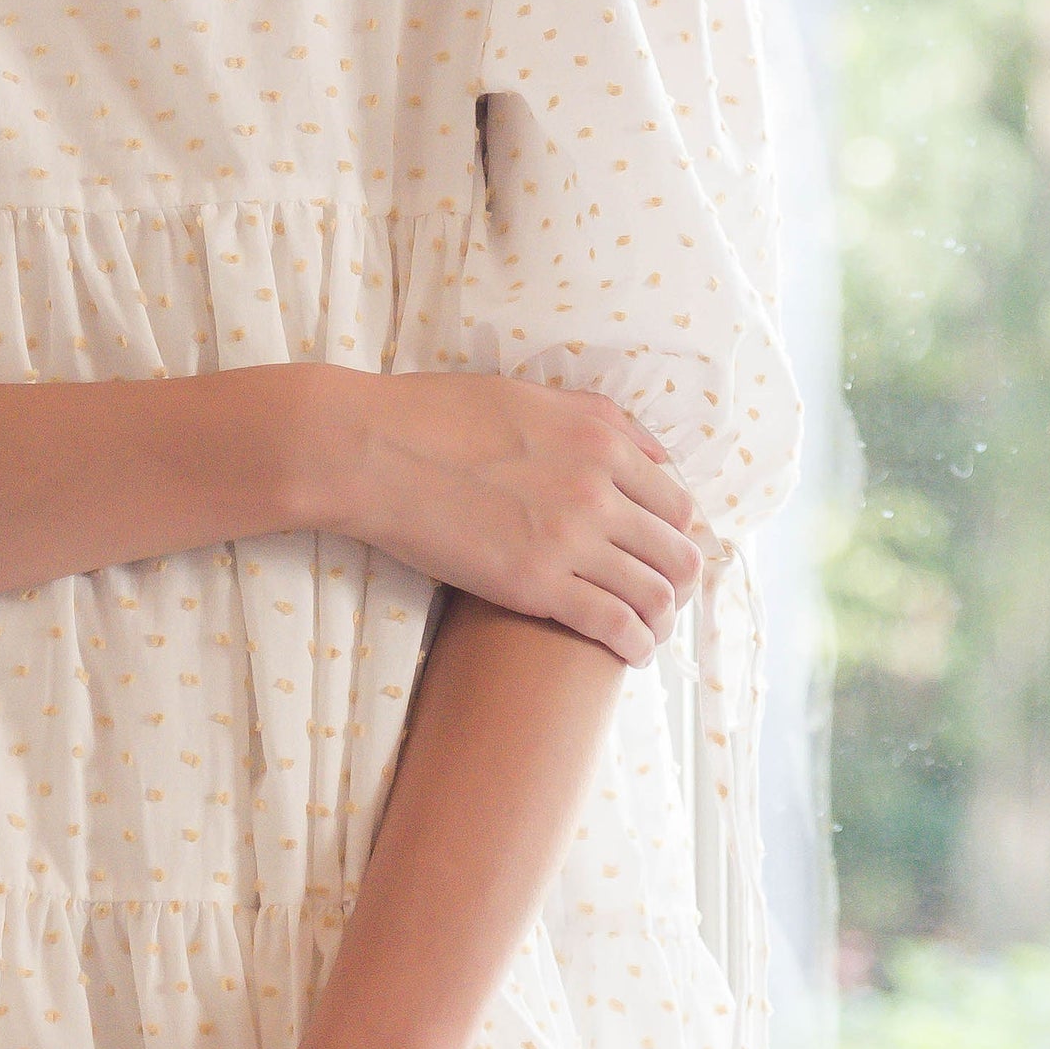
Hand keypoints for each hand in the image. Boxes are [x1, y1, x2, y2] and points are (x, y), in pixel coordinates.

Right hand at [296, 363, 703, 662]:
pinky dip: (634, 645)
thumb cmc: (435, 416)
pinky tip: (629, 653)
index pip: (677, 502)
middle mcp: (597, 489)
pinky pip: (614, 625)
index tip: (660, 553)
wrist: (370, 450)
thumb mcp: (529, 395)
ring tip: (647, 633)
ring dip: (661, 621)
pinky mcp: (535, 585)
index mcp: (600, 440)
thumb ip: (598, 419)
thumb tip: (650, 453)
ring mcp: (569, 539)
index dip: (676, 534)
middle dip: (679, 583)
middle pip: (679, 553)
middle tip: (661, 598)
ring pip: (656, 595)